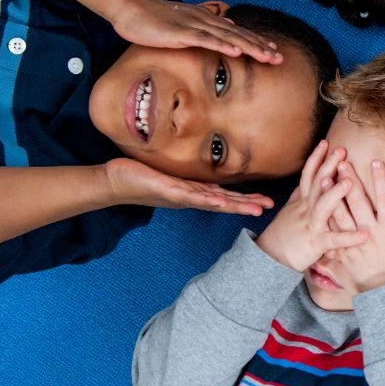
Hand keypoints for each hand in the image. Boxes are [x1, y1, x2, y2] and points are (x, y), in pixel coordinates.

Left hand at [102, 158, 273, 215]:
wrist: (115, 183)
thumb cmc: (142, 177)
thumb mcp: (173, 176)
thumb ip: (192, 179)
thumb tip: (211, 179)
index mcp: (193, 193)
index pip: (225, 197)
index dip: (246, 200)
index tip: (266, 202)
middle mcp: (190, 197)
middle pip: (224, 202)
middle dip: (247, 205)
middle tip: (268, 207)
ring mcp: (180, 196)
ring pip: (212, 202)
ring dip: (233, 206)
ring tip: (253, 209)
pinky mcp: (167, 190)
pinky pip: (190, 196)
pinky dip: (206, 200)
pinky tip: (220, 202)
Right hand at [112, 0, 281, 63]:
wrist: (130, 8)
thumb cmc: (154, 19)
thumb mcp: (185, 24)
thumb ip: (206, 27)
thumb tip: (227, 27)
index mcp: (207, 20)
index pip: (237, 33)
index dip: (256, 42)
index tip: (273, 51)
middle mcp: (206, 21)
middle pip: (239, 35)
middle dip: (260, 47)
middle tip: (280, 58)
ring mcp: (194, 26)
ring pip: (228, 38)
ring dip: (249, 47)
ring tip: (267, 56)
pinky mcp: (181, 33)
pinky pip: (205, 40)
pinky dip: (222, 46)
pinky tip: (237, 53)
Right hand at [255, 142, 366, 270]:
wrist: (270, 259)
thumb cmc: (284, 233)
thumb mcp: (290, 210)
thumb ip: (301, 193)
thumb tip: (308, 177)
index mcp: (302, 201)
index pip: (309, 175)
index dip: (316, 158)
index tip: (326, 142)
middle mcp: (306, 209)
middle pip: (317, 184)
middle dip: (328, 166)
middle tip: (341, 150)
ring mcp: (311, 225)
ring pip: (323, 207)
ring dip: (335, 194)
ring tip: (349, 182)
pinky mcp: (316, 243)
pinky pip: (334, 240)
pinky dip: (349, 237)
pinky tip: (365, 234)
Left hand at [330, 160, 384, 293]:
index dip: (382, 179)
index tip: (376, 161)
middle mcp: (372, 234)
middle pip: (358, 203)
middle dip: (351, 180)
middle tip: (343, 162)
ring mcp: (355, 244)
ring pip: (341, 215)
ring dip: (333, 196)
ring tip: (325, 178)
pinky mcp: (344, 253)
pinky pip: (332, 232)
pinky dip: (326, 216)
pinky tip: (319, 204)